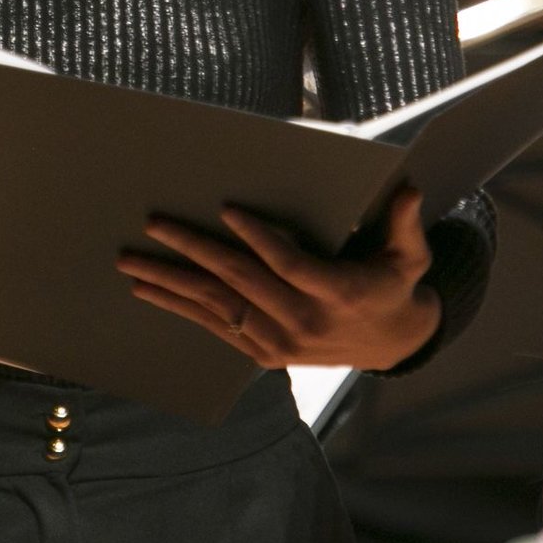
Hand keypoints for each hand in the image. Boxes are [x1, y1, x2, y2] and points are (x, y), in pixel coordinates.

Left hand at [117, 187, 443, 371]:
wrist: (391, 344)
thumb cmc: (394, 284)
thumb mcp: (410, 255)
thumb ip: (405, 224)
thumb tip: (409, 189)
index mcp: (339, 294)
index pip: (290, 264)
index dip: (259, 238)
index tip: (227, 210)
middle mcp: (305, 323)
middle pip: (240, 282)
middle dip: (193, 250)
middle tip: (156, 224)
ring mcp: (281, 342)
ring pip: (217, 307)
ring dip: (170, 283)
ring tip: (132, 263)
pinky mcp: (264, 354)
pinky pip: (215, 327)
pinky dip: (179, 307)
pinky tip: (149, 291)